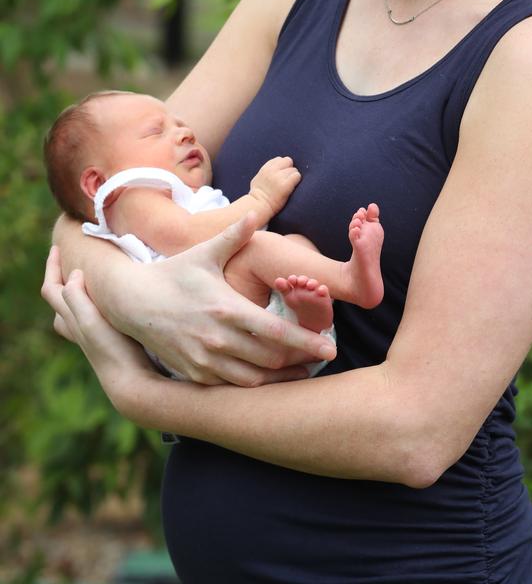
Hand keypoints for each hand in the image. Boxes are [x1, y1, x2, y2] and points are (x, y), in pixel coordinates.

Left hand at [41, 247, 152, 406]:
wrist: (131, 384)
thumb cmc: (113, 351)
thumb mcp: (91, 321)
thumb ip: (77, 298)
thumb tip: (73, 274)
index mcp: (72, 319)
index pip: (51, 289)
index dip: (51, 267)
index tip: (57, 247)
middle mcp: (78, 328)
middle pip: (58, 300)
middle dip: (59, 277)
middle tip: (67, 258)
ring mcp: (92, 336)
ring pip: (73, 311)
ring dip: (74, 293)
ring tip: (84, 279)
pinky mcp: (107, 341)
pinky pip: (92, 318)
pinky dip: (93, 304)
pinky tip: (109, 302)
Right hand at [56, 213, 334, 385]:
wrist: (132, 303)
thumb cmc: (174, 274)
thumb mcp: (204, 253)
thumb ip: (234, 236)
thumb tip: (256, 212)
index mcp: (227, 309)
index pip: (276, 332)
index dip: (307, 342)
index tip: (330, 346)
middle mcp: (218, 340)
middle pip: (272, 359)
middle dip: (302, 359)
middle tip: (324, 354)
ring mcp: (206, 361)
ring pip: (256, 379)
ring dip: (282, 376)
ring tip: (304, 368)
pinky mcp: (196, 376)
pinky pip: (234, 387)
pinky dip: (256, 384)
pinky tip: (271, 376)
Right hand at [249, 156, 300, 217]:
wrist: (259, 206)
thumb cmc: (258, 195)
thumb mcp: (258, 178)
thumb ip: (267, 171)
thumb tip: (275, 167)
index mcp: (266, 168)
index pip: (279, 159)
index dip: (282, 166)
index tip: (282, 174)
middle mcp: (272, 171)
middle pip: (288, 161)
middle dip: (289, 169)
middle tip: (287, 179)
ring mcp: (279, 177)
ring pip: (294, 170)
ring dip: (293, 176)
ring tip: (289, 185)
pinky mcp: (285, 185)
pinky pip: (297, 176)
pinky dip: (296, 181)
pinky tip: (292, 187)